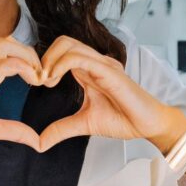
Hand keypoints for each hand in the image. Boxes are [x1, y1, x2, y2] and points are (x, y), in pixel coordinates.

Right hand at [0, 36, 43, 176]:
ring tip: (37, 78)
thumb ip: (12, 131)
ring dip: (26, 57)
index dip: (26, 59)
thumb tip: (36, 140)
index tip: (39, 80)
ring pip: (2, 45)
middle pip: (5, 41)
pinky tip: (30, 81)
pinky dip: (20, 68)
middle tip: (43, 76)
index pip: (4, 52)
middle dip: (29, 53)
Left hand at [37, 36, 185, 153]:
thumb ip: (62, 129)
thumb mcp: (84, 124)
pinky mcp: (108, 70)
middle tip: (39, 80)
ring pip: (68, 44)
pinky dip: (61, 64)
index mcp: (88, 70)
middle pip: (63, 41)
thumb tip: (40, 143)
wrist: (147, 126)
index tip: (37, 83)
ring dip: (50, 60)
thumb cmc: (123, 119)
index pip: (62, 51)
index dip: (45, 63)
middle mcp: (95, 62)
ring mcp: (102, 64)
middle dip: (45, 57)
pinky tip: (54, 80)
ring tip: (46, 81)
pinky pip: (80, 58)